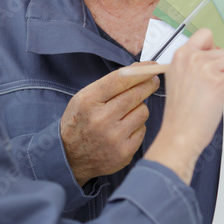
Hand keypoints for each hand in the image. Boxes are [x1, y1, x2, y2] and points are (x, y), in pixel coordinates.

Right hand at [60, 63, 159, 185]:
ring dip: (139, 108)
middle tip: (153, 81)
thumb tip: (138, 70)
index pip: (120, 80)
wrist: (70, 157)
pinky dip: (137, 126)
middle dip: (148, 85)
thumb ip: (108, 85)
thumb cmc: (79, 122)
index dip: (140, 71)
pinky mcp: (124, 152)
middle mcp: (101, 119)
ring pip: (142, 111)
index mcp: (88, 102)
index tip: (152, 66)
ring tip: (126, 112)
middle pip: (135, 95)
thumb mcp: (83, 98)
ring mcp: (114, 138)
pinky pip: (142, 129)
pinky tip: (124, 129)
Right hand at [145, 29, 223, 183]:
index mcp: (180, 55)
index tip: (217, 59)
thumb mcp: (178, 78)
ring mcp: (205, 69)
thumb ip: (193, 63)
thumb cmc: (180, 112)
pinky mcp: (218, 83)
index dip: (215, 48)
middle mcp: (192, 58)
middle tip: (219, 82)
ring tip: (223, 88)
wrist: (178, 133)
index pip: (206, 35)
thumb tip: (215, 55)